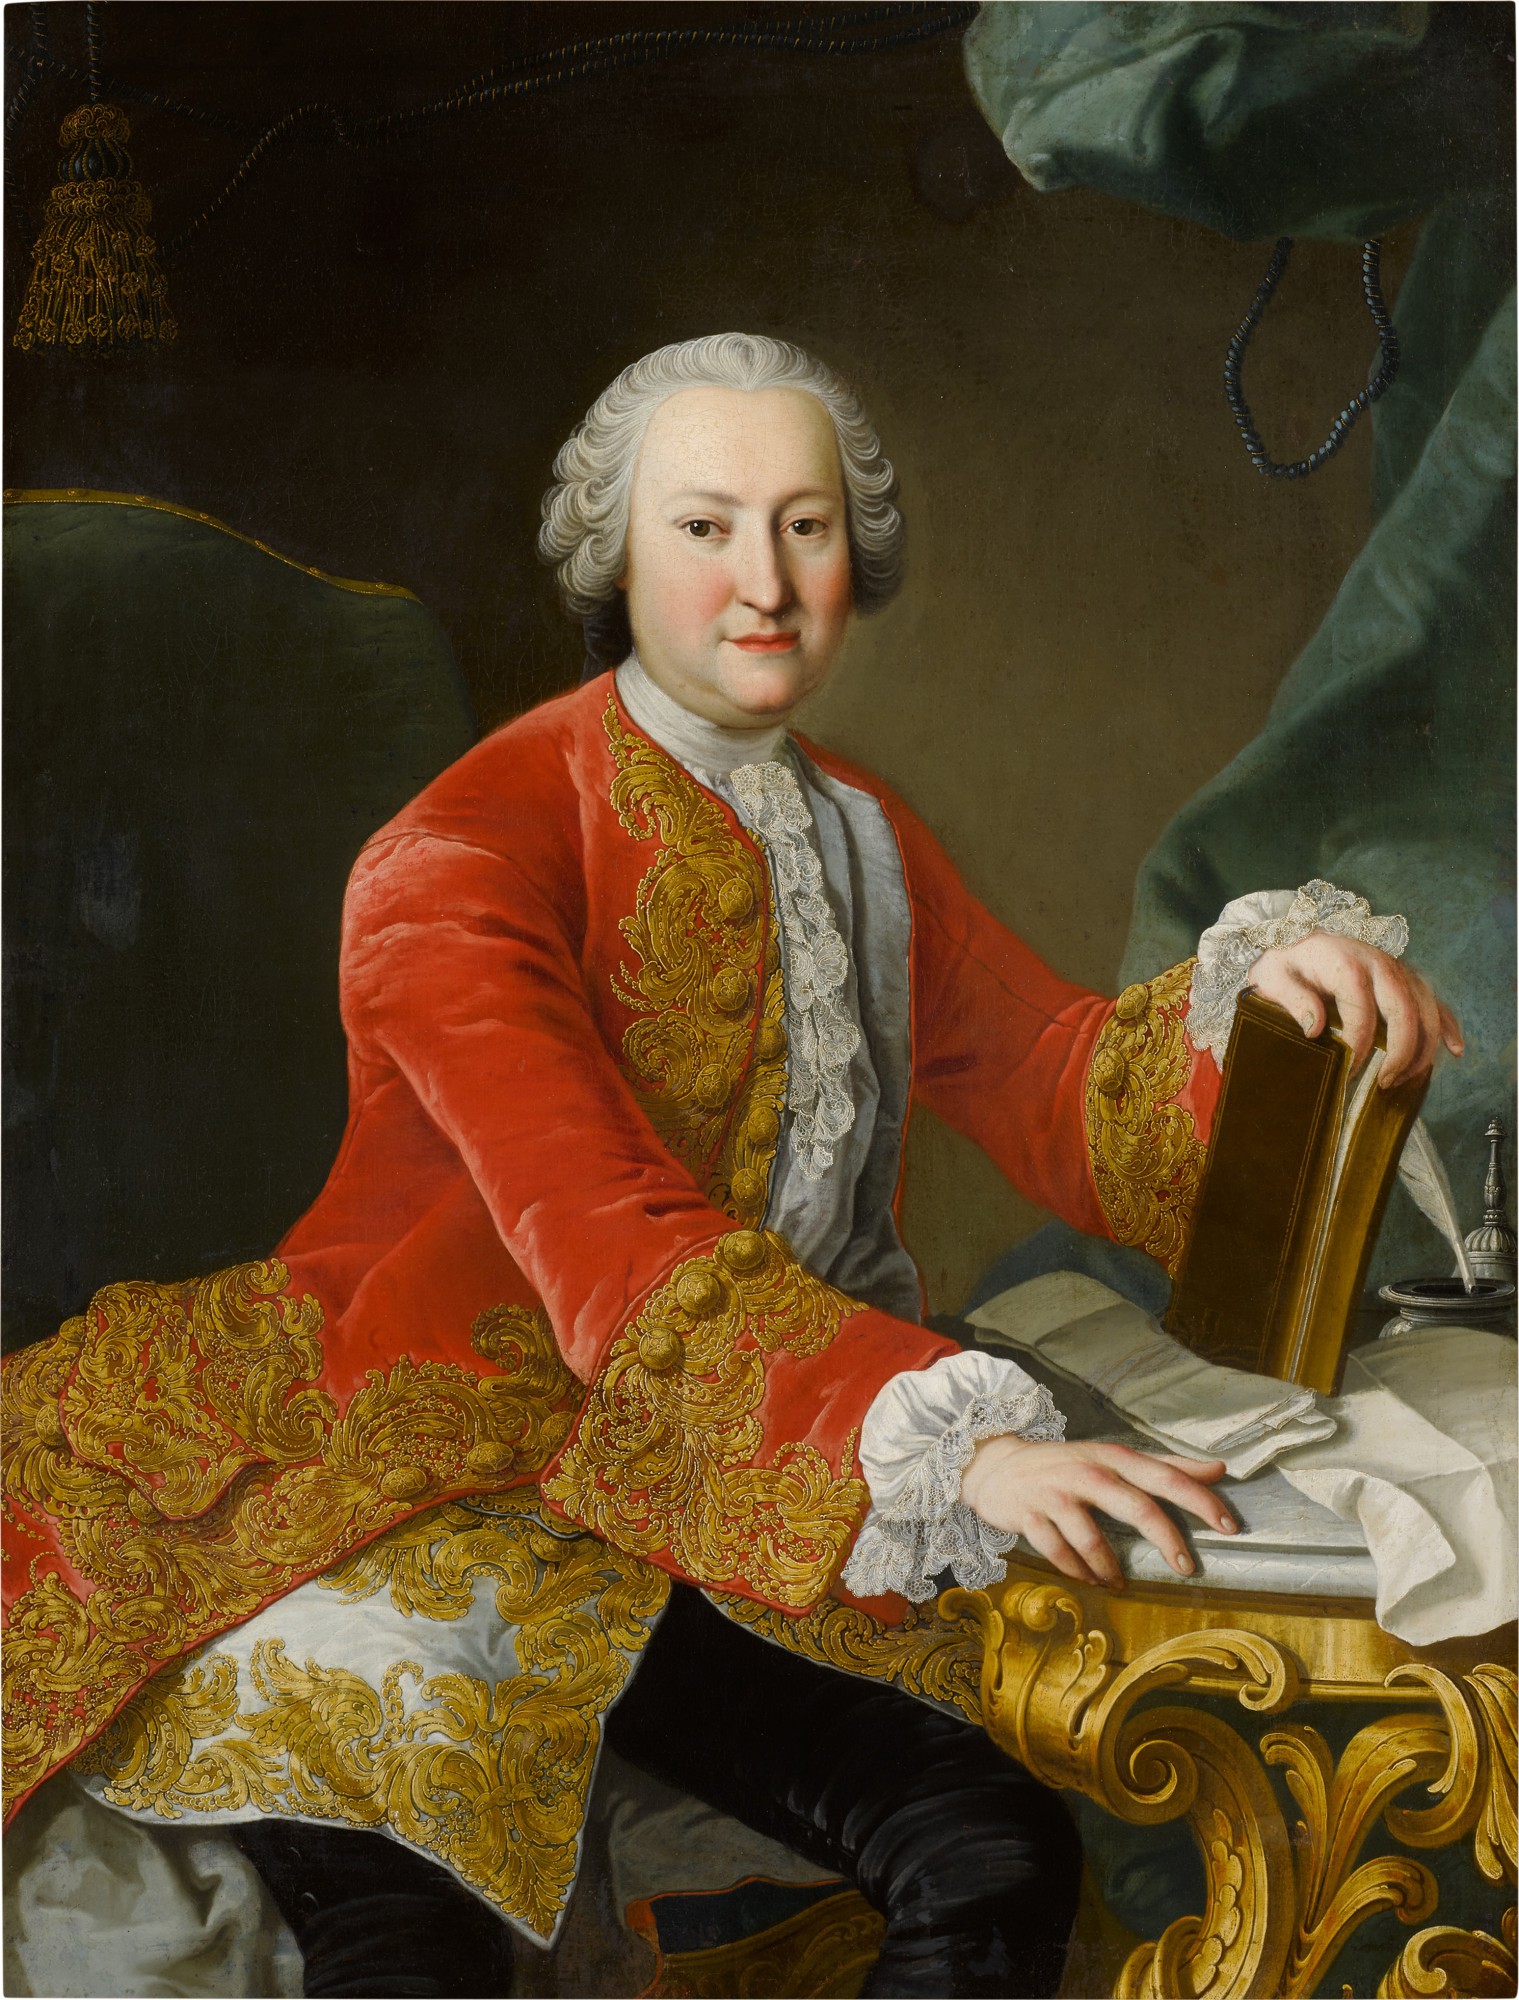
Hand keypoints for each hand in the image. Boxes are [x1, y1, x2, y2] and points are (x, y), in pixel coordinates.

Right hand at [959, 1436, 1236, 1590]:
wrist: (996, 1466)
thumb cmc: (1066, 1465)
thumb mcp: (1113, 1458)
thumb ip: (1166, 1466)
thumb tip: (1219, 1469)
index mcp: (1113, 1457)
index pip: (1164, 1476)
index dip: (1199, 1499)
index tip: (1230, 1525)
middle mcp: (1087, 1472)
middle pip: (1135, 1506)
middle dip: (1166, 1539)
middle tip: (1187, 1567)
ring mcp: (1055, 1494)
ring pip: (1092, 1539)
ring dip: (1111, 1569)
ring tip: (1119, 1584)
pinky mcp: (1029, 1516)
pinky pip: (1059, 1553)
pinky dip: (1078, 1572)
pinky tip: (1089, 1580)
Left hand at [1251, 933, 1462, 1088]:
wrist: (1295, 939)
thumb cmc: (1284, 963)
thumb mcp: (1272, 978)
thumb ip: (1292, 1000)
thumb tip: (1316, 1029)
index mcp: (1346, 962)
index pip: (1361, 1010)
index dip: (1358, 1046)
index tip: (1348, 1072)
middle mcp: (1379, 963)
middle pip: (1405, 1008)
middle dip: (1401, 1051)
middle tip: (1386, 1082)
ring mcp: (1397, 970)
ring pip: (1426, 1007)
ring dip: (1423, 1046)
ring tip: (1404, 1078)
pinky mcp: (1406, 978)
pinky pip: (1434, 1001)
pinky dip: (1447, 1025)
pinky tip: (1454, 1050)